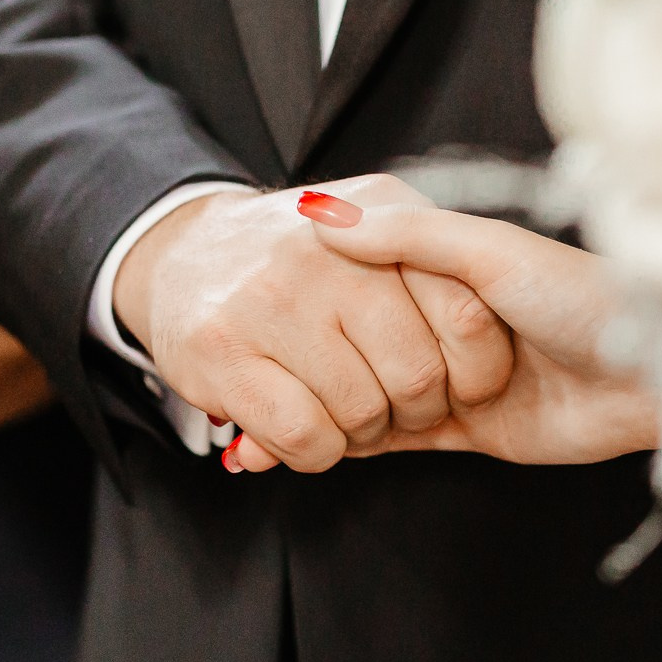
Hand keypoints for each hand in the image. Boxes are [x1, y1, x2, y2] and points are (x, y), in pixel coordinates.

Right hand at [113, 177, 515, 473]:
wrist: (177, 249)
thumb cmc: (298, 258)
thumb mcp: (377, 223)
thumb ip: (437, 252)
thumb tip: (485, 328)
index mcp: (382, 210)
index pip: (467, 316)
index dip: (476, 372)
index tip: (460, 384)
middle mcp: (329, 248)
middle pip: (418, 376)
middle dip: (414, 410)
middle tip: (392, 403)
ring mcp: (272, 296)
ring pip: (360, 412)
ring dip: (360, 435)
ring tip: (342, 409)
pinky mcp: (222, 350)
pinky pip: (302, 434)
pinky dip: (313, 452)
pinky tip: (303, 431)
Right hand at [226, 200, 660, 471]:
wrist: (656, 377)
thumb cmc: (583, 299)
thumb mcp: (490, 251)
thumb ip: (408, 237)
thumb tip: (322, 216)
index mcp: (446, 269)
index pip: (355, 281)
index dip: (315, 296)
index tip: (259, 292)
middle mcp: (440, 322)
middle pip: (350, 346)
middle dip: (316, 360)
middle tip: (284, 362)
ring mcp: (446, 379)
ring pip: (357, 393)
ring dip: (318, 404)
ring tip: (264, 412)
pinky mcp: (461, 433)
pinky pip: (382, 443)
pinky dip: (333, 446)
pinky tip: (270, 448)